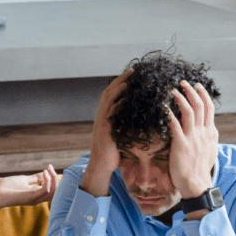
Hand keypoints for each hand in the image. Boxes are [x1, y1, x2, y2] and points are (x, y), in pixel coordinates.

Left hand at [0, 165, 58, 209]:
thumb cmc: (6, 188)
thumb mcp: (23, 180)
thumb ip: (34, 178)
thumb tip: (44, 173)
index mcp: (37, 194)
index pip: (53, 189)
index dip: (54, 177)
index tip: (49, 166)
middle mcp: (38, 198)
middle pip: (56, 192)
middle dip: (56, 178)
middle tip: (50, 167)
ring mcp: (35, 198)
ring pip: (54, 192)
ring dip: (53, 178)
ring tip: (47, 169)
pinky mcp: (30, 197)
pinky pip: (46, 190)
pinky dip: (48, 181)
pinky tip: (44, 172)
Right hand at [82, 69, 131, 196]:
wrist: (101, 164)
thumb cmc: (112, 151)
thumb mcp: (118, 133)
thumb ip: (123, 122)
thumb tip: (134, 115)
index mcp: (105, 115)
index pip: (112, 94)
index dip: (121, 83)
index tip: (132, 74)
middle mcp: (101, 115)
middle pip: (109, 92)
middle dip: (120, 80)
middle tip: (132, 70)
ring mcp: (102, 121)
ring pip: (108, 99)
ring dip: (118, 87)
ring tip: (129, 79)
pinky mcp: (105, 128)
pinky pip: (110, 112)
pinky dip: (117, 103)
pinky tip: (125, 97)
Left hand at [166, 81, 218, 198]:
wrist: (196, 184)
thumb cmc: (200, 169)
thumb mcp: (209, 150)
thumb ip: (209, 137)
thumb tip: (209, 129)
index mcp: (210, 132)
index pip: (209, 108)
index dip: (203, 95)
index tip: (197, 86)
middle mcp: (203, 132)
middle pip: (200, 105)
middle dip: (192, 91)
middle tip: (183, 82)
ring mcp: (193, 138)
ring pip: (189, 112)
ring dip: (181, 98)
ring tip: (173, 90)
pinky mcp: (181, 145)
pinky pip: (175, 126)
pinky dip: (170, 115)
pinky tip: (163, 108)